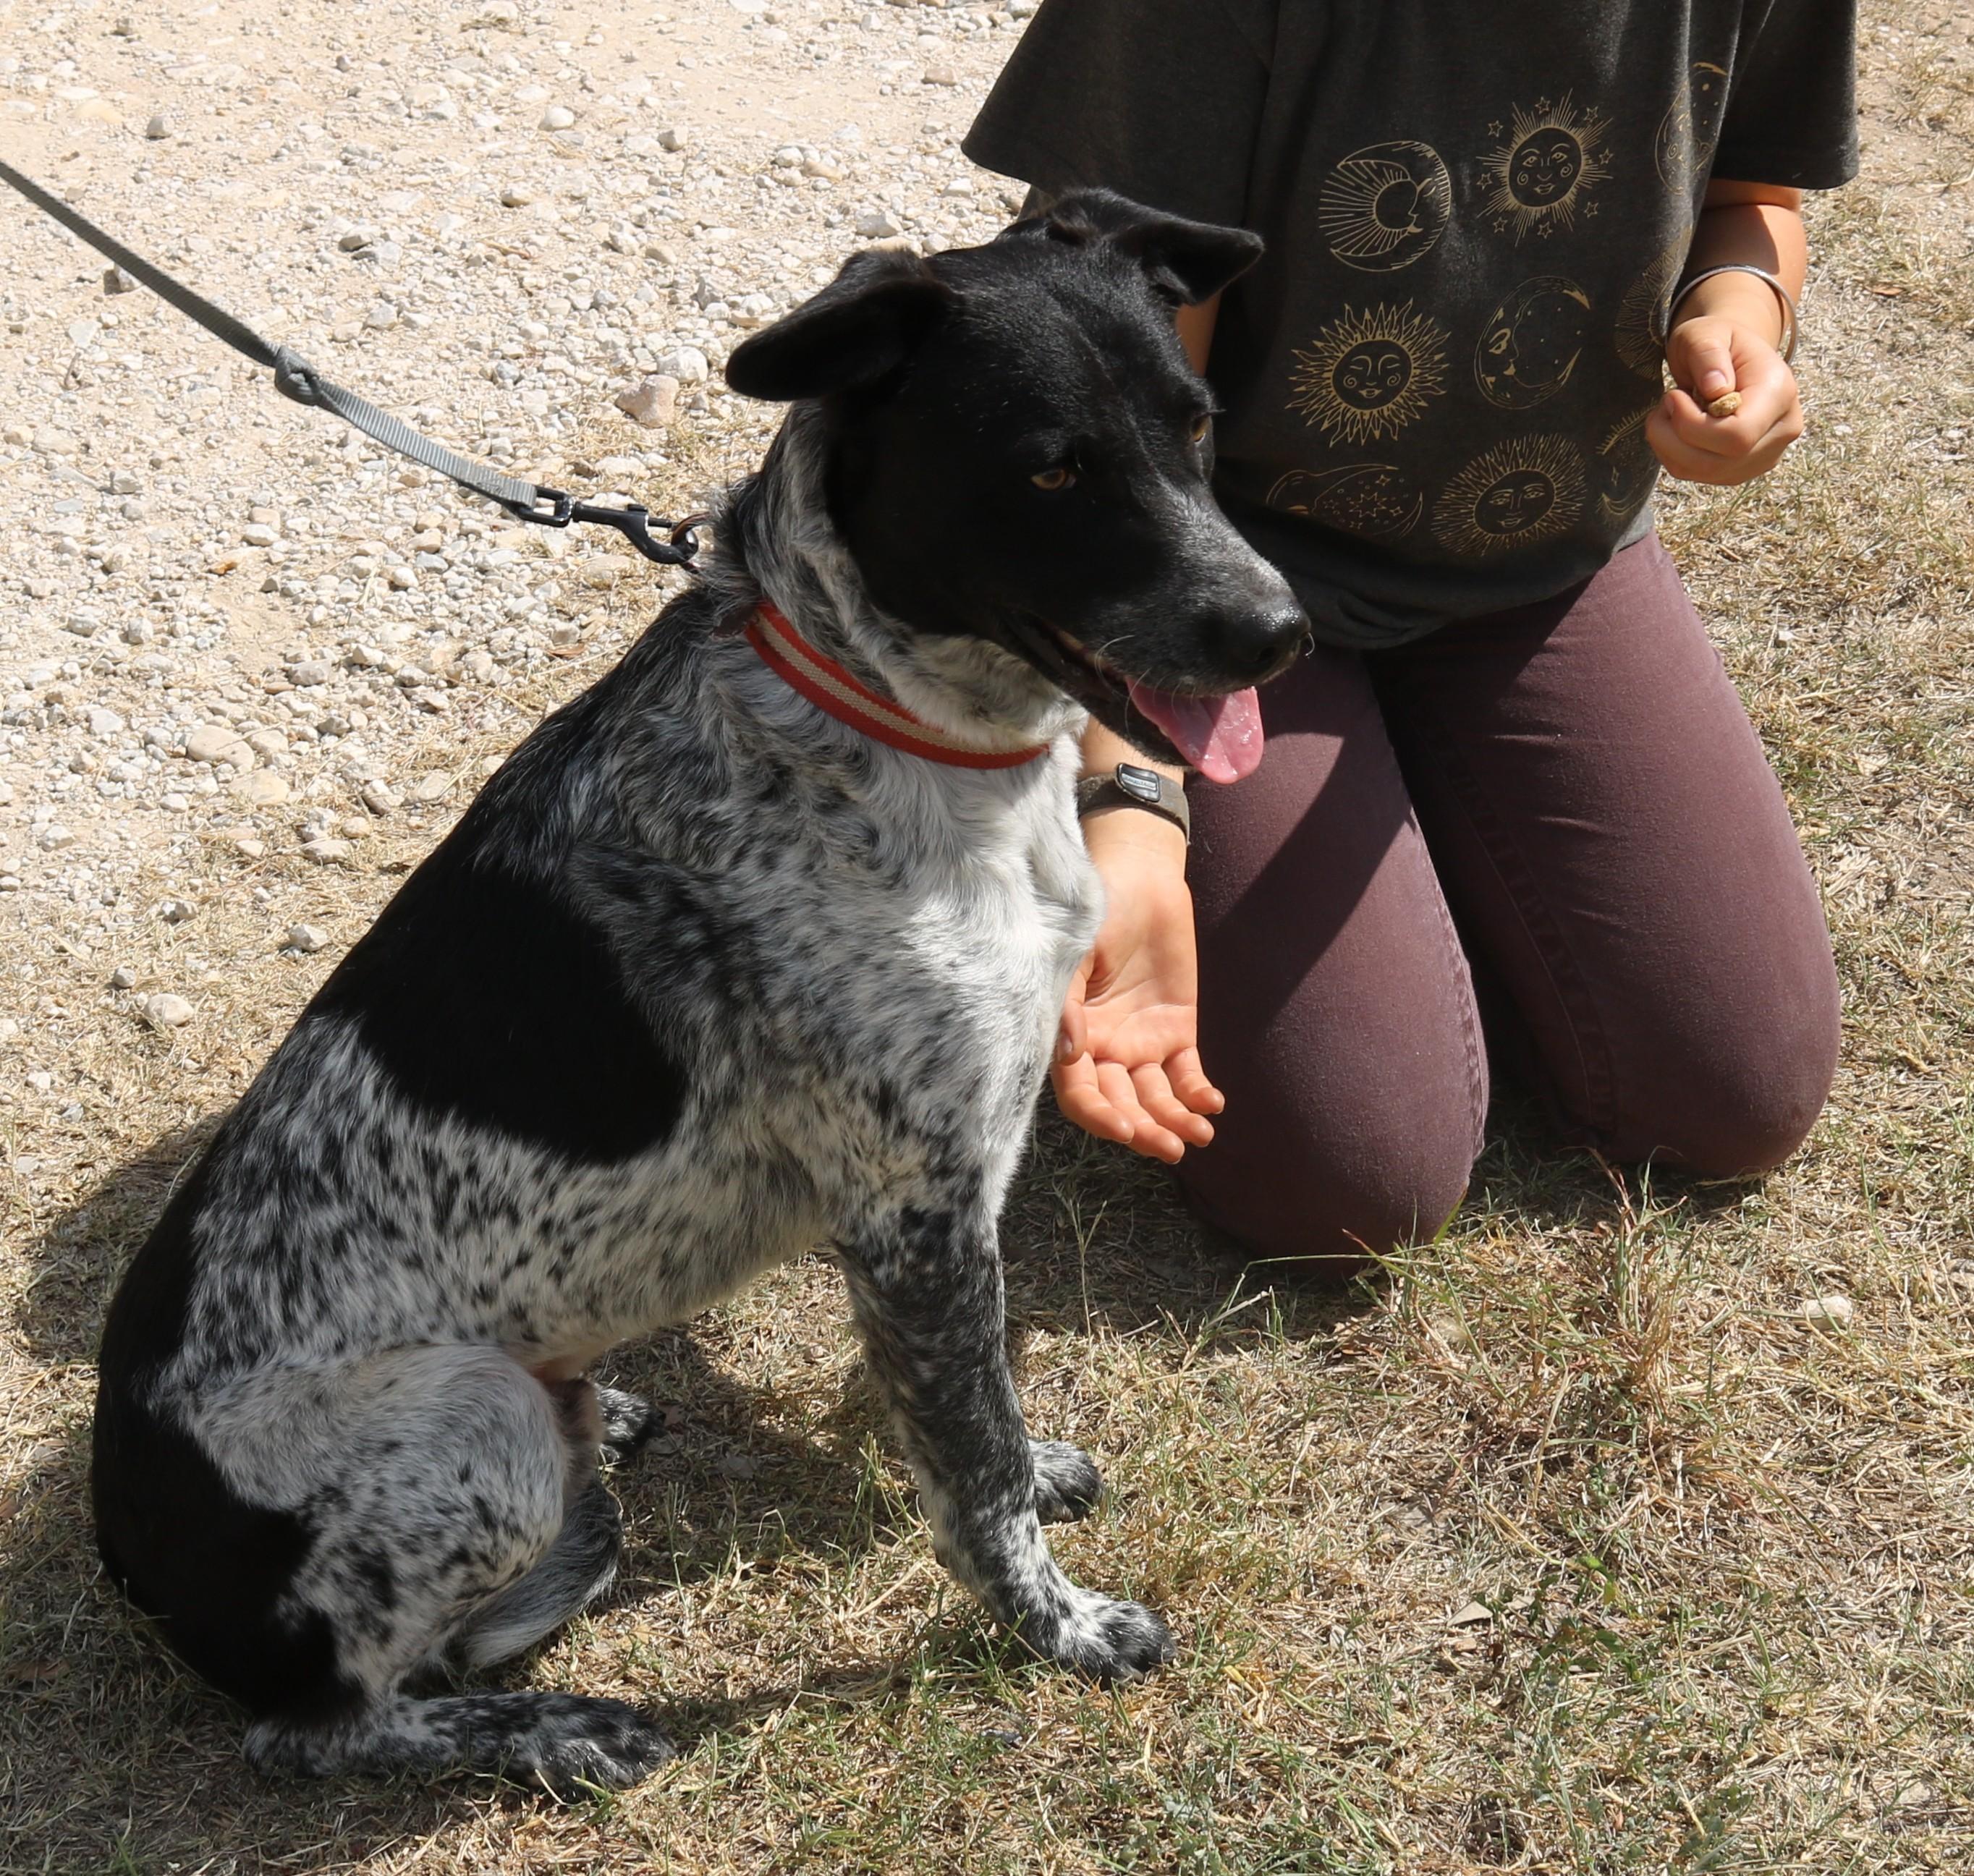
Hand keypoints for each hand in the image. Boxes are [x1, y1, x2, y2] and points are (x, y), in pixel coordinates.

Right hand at [1053, 811, 1222, 1163]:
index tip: (1122, 1128)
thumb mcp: (1074, 953)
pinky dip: (1198, 1093)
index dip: (1098, 1115)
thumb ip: (1069, 1005)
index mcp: (1070, 1035)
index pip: (1079, 1092)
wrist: (1139, 872)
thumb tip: (1071, 1056)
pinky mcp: (1176, 1030)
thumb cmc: (1094, 908)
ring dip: (1173, 1120)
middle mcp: (1102, 1048)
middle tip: (1169, 1148)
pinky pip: (1187, 1073)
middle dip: (1142, 1129)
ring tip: (1198, 1135)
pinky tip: (1212, 1105)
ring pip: (1155, 1097)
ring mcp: (1140, 1042)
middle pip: (1120, 1104)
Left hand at [1650, 314, 1803, 484]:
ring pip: (1704, 472)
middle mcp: (1782, 429)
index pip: (1738, 435)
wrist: (1731, 358)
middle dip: (1674, 437)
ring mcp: (1766, 454)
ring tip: (1667, 413)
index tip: (1672, 396)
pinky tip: (1676, 429)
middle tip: (1664, 403)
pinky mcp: (1743, 469)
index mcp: (1780, 393)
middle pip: (1719, 460)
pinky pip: (1697, 475)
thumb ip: (1709, 354)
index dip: (1693, 425)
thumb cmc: (1718, 341)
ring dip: (1668, 446)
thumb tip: (1715, 388)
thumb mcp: (1708, 333)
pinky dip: (1674, 455)